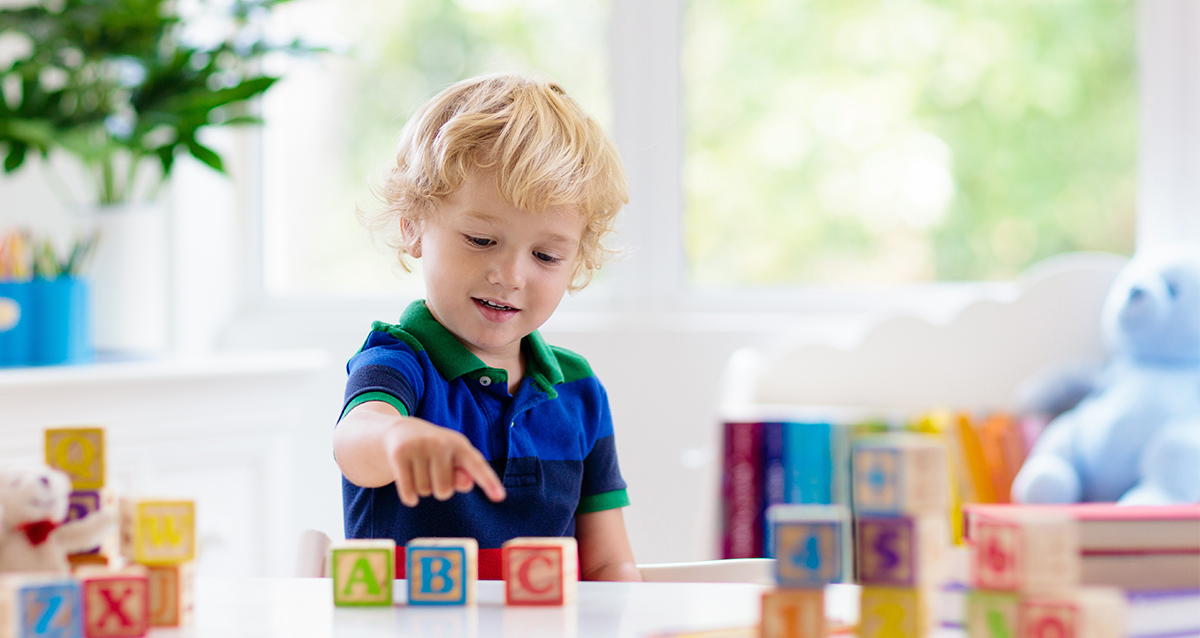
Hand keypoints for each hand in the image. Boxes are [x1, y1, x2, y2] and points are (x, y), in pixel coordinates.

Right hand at [381, 417, 505, 506]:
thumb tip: (467, 483)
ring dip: (422, 489)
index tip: (500, 497)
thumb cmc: (434, 452)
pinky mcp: (400, 454)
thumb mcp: (452, 459)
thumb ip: (463, 475)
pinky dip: (409, 496)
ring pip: (425, 492)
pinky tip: (408, 484)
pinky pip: (409, 493)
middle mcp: (441, 443)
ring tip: (419, 469)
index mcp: (459, 444)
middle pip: (445, 490)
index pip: (477, 465)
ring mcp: (419, 447)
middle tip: (431, 471)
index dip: (488, 482)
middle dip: (438, 488)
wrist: (400, 431)